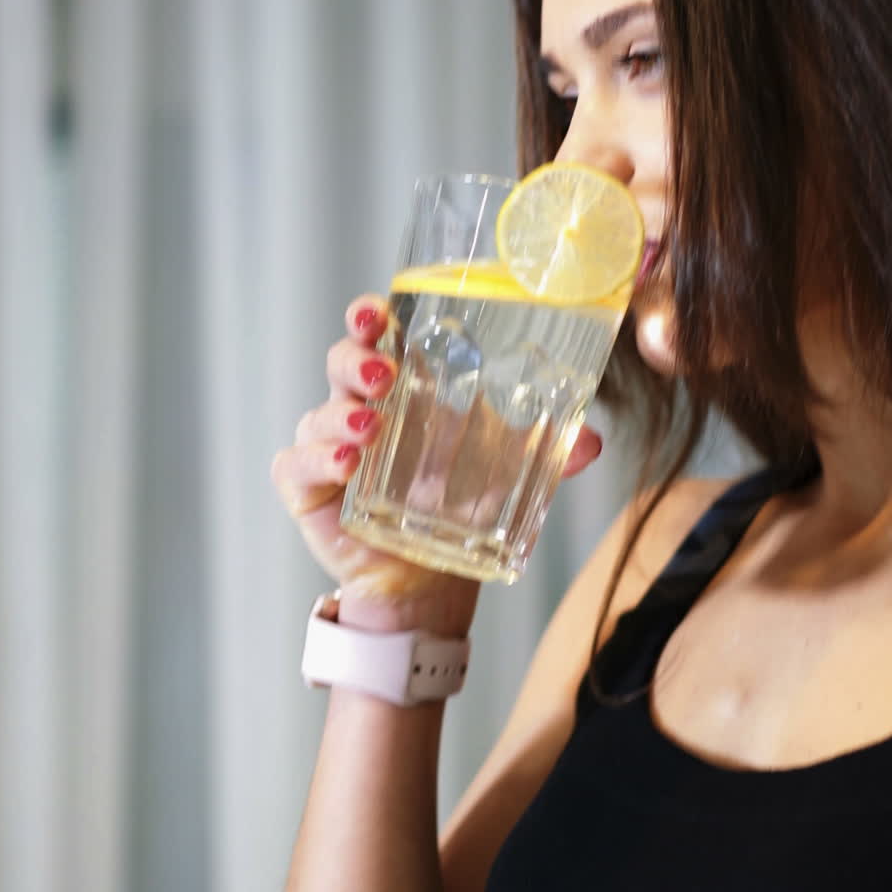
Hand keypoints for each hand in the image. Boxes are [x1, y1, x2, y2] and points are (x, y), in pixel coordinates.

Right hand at [271, 295, 603, 634]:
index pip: (378, 336)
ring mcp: (329, 447)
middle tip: (384, 370)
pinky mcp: (308, 489)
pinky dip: (319, 458)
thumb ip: (550, 454)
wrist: (429, 583)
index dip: (371, 315)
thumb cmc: (457, 509)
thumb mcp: (508, 476)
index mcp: (403, 390)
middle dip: (356, 356)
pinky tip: (349, 461)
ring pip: (318, 411)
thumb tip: (594, 442)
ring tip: (372, 425)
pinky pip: (297, 464)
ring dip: (342, 412)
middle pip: (341, 362)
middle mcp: (359, 409)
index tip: (379, 309)